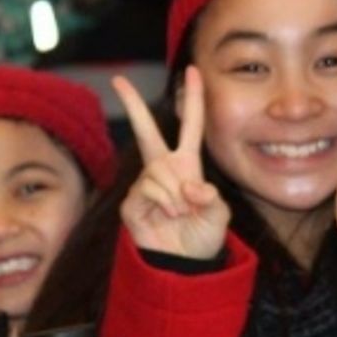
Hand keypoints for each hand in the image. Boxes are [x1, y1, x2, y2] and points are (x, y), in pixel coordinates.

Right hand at [114, 66, 229, 258]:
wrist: (184, 266)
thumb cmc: (202, 238)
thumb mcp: (218, 216)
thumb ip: (211, 198)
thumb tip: (191, 187)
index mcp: (187, 166)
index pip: (190, 126)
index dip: (193, 99)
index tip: (192, 71)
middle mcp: (164, 169)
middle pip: (147, 131)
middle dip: (133, 105)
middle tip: (118, 80)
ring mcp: (146, 184)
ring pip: (159, 172)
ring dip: (176, 194)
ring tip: (181, 213)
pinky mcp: (132, 202)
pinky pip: (149, 189)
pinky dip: (165, 202)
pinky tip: (167, 215)